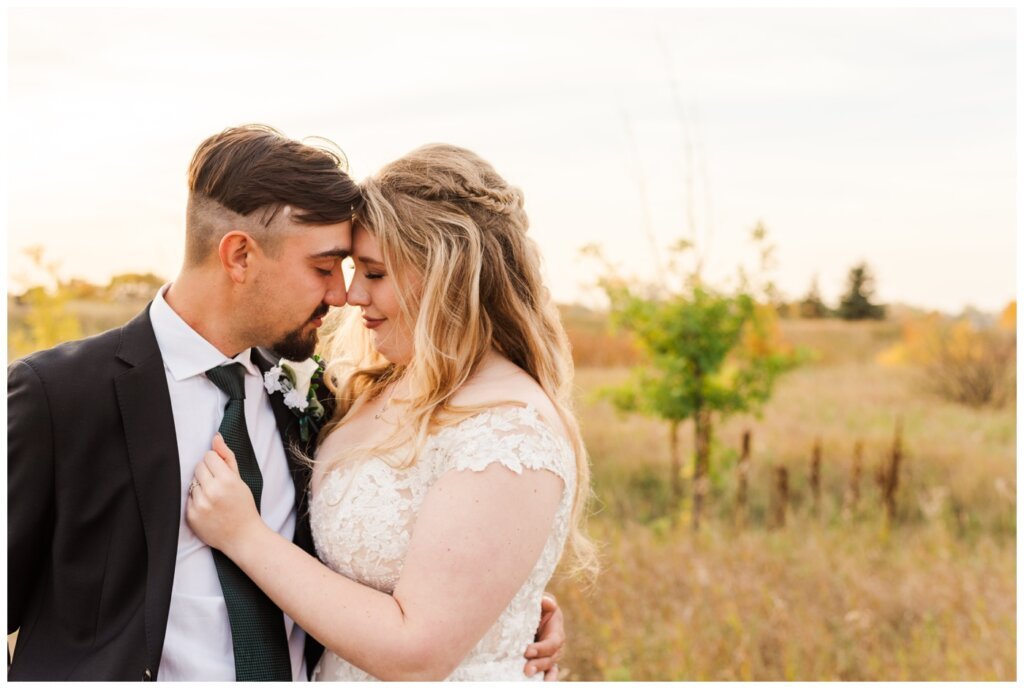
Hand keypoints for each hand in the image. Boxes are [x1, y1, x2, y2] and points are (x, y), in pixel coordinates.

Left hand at [185, 433, 261, 555]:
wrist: (242, 536)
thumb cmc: (243, 505)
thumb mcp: (240, 479)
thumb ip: (227, 456)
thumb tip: (215, 437)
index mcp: (227, 480)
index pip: (208, 456)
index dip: (215, 463)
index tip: (221, 472)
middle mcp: (212, 491)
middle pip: (198, 467)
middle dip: (207, 473)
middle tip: (217, 485)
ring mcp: (200, 504)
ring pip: (192, 482)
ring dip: (200, 487)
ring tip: (213, 498)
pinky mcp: (191, 516)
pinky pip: (188, 498)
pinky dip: (196, 500)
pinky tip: (207, 508)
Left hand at [523, 592, 563, 680]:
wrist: (532, 613)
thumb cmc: (536, 605)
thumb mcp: (541, 601)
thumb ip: (545, 601)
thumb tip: (548, 603)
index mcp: (556, 631)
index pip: (552, 643)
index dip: (542, 648)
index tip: (527, 651)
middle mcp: (555, 646)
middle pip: (550, 659)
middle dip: (539, 665)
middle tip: (526, 670)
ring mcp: (550, 655)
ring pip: (549, 668)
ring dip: (541, 674)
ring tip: (529, 678)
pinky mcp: (542, 661)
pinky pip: (547, 673)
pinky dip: (545, 679)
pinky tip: (539, 684)